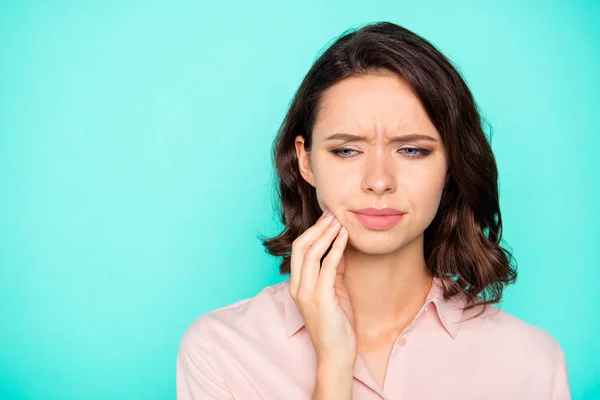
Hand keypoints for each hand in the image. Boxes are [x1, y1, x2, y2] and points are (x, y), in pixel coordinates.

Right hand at [289, 209, 356, 369]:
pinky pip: (327, 265)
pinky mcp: (320, 298)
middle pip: (301, 247)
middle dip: (317, 227)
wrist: (336, 355)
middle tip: (331, 213)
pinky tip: (344, 237)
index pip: (299, 250)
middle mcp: (297, 287)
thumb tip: (338, 249)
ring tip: (338, 220)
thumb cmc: (336, 326)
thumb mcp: (333, 293)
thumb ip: (332, 272)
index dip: (312, 231)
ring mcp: (307, 292)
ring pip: (311, 252)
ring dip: (326, 233)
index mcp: (297, 285)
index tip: (326, 217)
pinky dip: (336, 247)